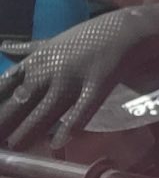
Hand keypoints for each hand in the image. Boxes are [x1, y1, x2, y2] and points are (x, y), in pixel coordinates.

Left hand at [0, 3, 158, 150]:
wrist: (126, 30)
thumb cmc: (88, 36)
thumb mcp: (51, 40)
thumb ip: (26, 48)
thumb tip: (2, 48)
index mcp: (37, 60)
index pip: (7, 84)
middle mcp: (50, 71)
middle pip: (21, 100)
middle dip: (4, 120)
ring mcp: (73, 80)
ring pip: (45, 110)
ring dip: (28, 130)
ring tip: (16, 148)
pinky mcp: (96, 87)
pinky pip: (82, 110)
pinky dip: (69, 127)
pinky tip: (58, 143)